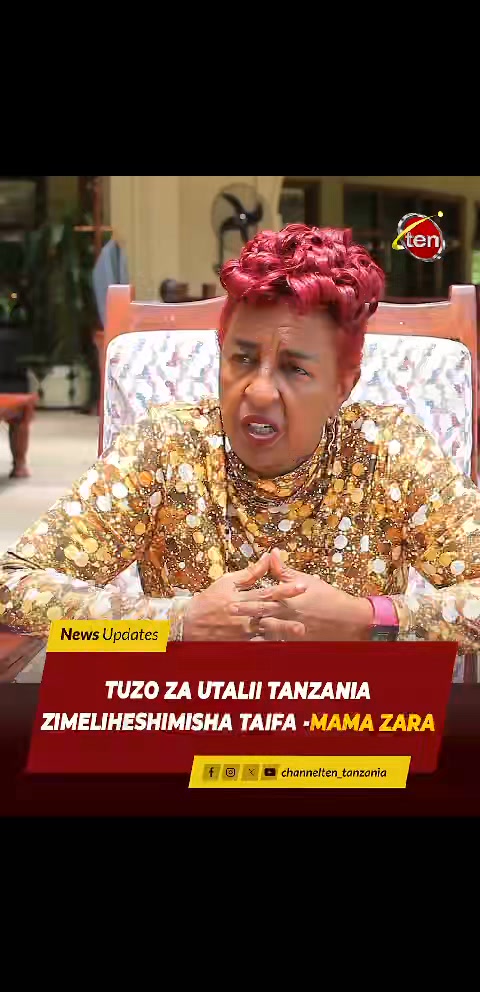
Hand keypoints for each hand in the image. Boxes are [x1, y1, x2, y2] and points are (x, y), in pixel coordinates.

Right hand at [182, 553, 305, 641]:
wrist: (188, 623)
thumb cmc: (209, 600)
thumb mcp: (227, 582)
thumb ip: (250, 572)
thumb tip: (268, 556)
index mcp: (241, 597)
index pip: (267, 592)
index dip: (284, 589)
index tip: (302, 585)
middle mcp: (243, 614)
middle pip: (268, 611)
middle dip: (288, 609)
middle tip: (307, 608)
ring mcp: (241, 631)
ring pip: (265, 630)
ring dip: (283, 629)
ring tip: (300, 630)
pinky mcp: (238, 644)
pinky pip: (256, 645)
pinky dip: (269, 645)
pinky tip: (284, 645)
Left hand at [233, 548, 372, 641]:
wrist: (346, 619)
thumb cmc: (327, 597)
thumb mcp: (305, 580)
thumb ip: (284, 570)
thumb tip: (270, 553)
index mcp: (288, 599)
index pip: (264, 599)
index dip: (247, 600)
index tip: (231, 600)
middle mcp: (287, 615)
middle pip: (262, 616)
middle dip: (245, 615)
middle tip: (230, 614)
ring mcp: (291, 630)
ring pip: (267, 633)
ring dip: (252, 633)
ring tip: (237, 634)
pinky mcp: (296, 642)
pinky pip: (278, 645)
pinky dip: (266, 645)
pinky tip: (255, 648)